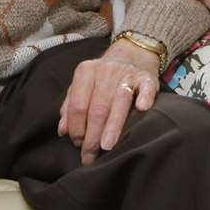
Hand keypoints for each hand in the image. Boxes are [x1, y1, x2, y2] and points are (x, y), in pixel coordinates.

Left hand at [57, 40, 159, 164]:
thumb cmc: (102, 78)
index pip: (78, 105)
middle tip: (90, 155)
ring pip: (119, 101)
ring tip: (106, 146)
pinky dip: (144, 97)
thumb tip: (63, 131)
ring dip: (112, 125)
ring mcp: (127, 73)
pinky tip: (142, 109)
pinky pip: (146, 87)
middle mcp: (106, 70)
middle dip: (92, 134)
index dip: (76, 128)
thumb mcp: (82, 86)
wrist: (131, 54)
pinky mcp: (147, 77)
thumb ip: (70, 107)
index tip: (78, 145)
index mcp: (86, 71)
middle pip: (97, 107)